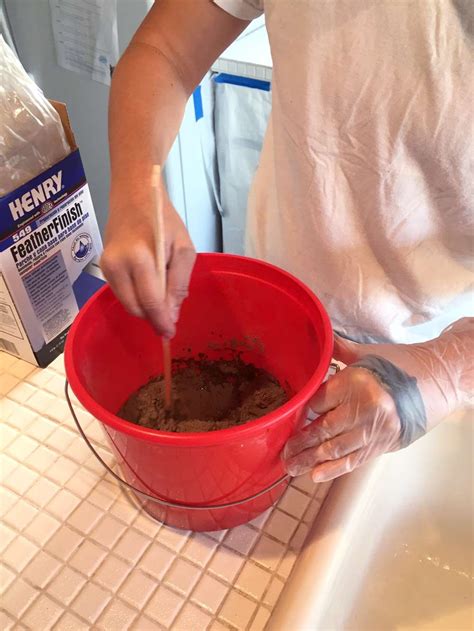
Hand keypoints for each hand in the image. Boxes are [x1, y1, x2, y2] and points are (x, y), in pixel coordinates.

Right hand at [101, 178, 195, 337]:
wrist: (133, 194)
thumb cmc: (163, 219)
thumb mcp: (184, 248)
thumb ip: (179, 283)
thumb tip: (172, 314)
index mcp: (139, 258)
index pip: (150, 301)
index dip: (161, 321)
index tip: (170, 334)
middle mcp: (117, 265)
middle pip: (135, 307)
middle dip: (153, 317)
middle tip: (170, 319)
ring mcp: (106, 266)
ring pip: (127, 303)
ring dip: (145, 308)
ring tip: (162, 300)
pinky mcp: (102, 267)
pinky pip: (121, 293)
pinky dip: (136, 297)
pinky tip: (149, 289)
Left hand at [283, 320, 472, 481]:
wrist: (439, 380)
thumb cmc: (400, 364)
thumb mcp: (367, 353)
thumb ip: (338, 351)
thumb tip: (318, 340)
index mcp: (355, 382)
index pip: (317, 401)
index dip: (302, 411)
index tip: (287, 420)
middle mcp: (363, 408)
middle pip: (322, 428)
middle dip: (300, 443)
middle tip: (283, 453)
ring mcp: (374, 429)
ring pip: (335, 448)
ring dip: (310, 460)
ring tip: (291, 467)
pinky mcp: (384, 444)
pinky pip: (354, 459)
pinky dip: (333, 469)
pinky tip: (315, 475)